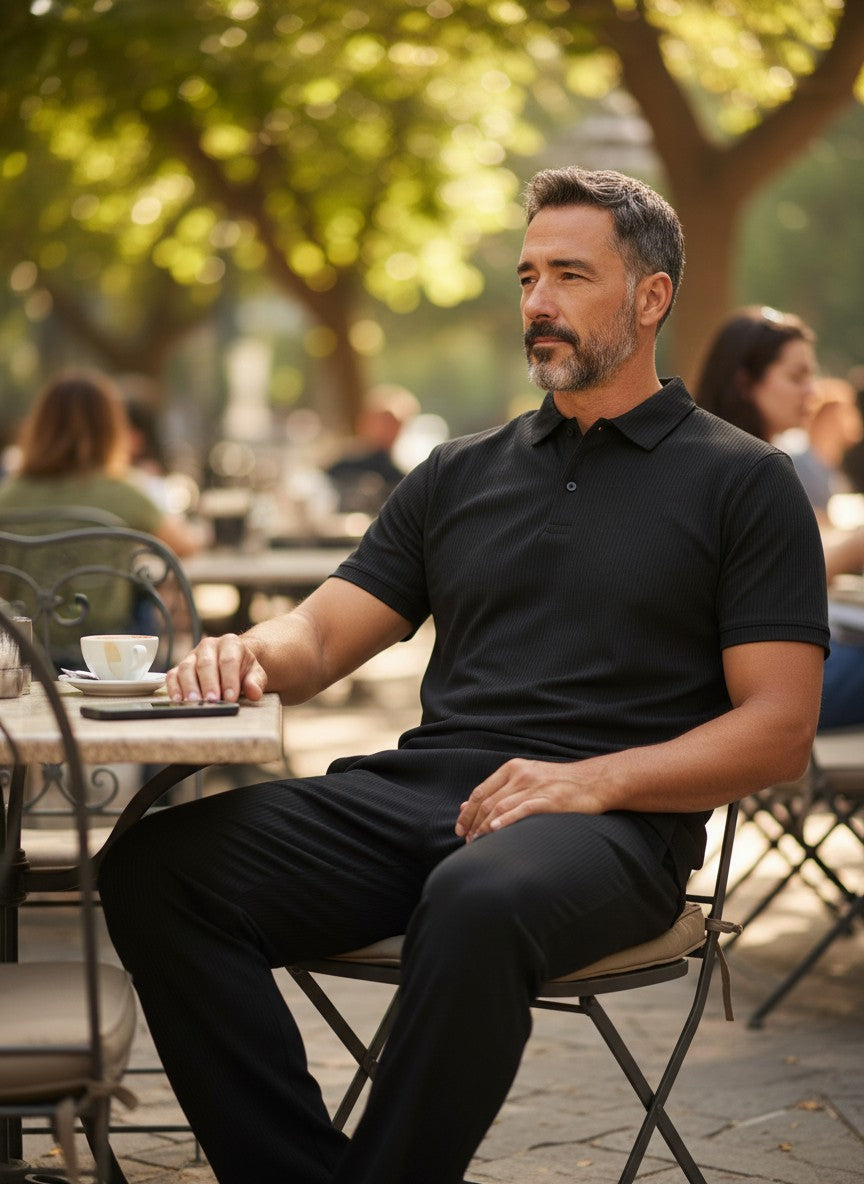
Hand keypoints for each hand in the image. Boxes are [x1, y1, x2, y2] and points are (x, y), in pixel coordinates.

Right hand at [166, 633, 267, 703]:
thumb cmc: (243, 669)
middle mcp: (209, 646)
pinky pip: (173, 675)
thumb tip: (254, 692)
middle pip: (206, 664)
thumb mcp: (255, 673)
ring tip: (195, 702)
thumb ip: (256, 682)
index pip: (229, 660)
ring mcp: (192, 656)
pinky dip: (173, 688)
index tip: (230, 697)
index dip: (229, 680)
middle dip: (209, 684)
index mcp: (230, 643)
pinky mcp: (180, 667)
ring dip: (190, 687)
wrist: (232, 663)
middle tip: (212, 700)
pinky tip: (178, 700)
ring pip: (187, 668)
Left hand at [454, 757, 604, 840]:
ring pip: (500, 808)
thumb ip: (497, 791)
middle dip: (473, 823)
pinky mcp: (549, 800)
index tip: (459, 829)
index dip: (467, 812)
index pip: (480, 791)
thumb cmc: (559, 784)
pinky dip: (506, 820)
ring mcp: (535, 786)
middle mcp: (521, 775)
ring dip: (485, 827)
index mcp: (513, 768)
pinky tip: (495, 830)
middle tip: (467, 841)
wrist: (594, 782)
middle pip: (487, 801)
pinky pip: (522, 810)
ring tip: (477, 843)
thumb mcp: (525, 779)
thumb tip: (464, 806)